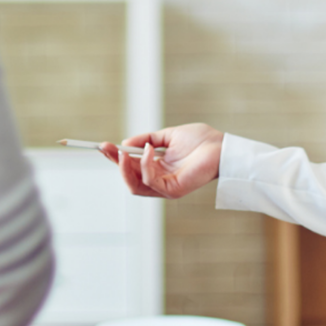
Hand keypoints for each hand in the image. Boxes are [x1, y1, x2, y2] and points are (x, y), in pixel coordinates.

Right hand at [97, 124, 223, 198]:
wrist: (221, 146)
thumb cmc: (201, 141)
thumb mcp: (167, 136)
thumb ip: (146, 139)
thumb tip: (125, 143)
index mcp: (158, 168)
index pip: (131, 167)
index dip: (116, 158)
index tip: (104, 146)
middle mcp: (160, 180)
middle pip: (129, 178)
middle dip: (115, 162)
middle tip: (106, 147)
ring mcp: (166, 187)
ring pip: (134, 185)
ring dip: (125, 167)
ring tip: (123, 151)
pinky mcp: (173, 189)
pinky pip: (150, 180)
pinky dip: (145, 165)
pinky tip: (148, 150)